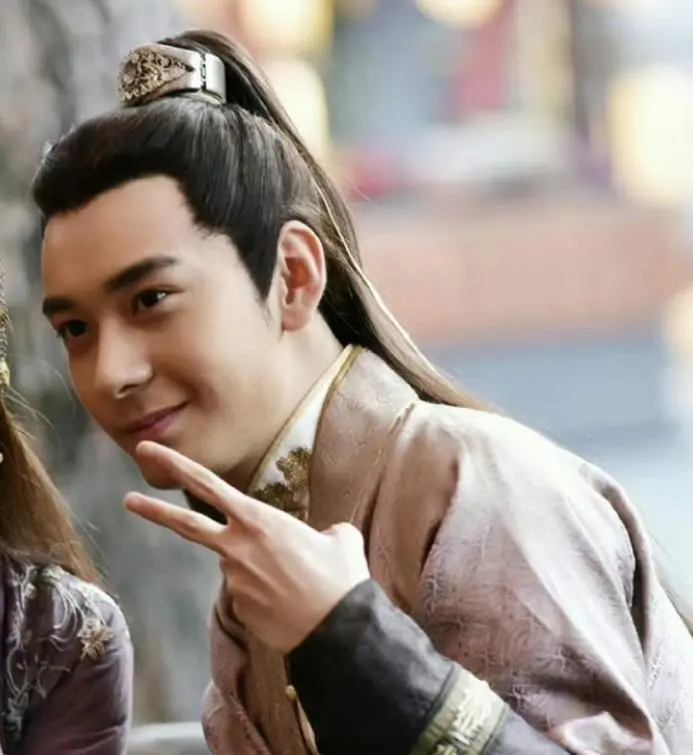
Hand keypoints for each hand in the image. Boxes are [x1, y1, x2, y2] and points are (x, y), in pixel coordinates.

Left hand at [123, 441, 370, 652]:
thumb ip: (324, 531)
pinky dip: (269, 596)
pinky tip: (293, 604)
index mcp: (258, 520)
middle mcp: (237, 548)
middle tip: (128, 500)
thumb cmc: (341, 578)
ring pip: (239, 565)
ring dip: (263, 571)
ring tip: (300, 585)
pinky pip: (251, 595)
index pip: (208, 485)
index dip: (176, 464)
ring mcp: (234, 580)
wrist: (338, 630)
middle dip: (154, 510)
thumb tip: (324, 538)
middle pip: (186, 525)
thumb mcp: (340, 538)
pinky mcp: (239, 609)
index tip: (149, 453)